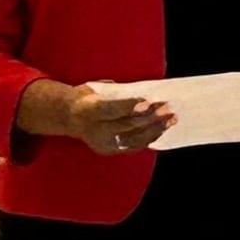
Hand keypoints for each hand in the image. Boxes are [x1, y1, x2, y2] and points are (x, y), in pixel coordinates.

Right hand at [48, 83, 175, 153]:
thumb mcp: (95, 88)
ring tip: (171, 119)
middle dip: (150, 117)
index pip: (113, 109)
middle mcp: (95, 130)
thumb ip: (114, 91)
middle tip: (168, 108)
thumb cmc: (87, 97)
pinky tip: (161, 129)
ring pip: (133, 138)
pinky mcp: (109, 150)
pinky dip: (148, 138)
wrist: (69, 116)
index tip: (149, 101)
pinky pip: (133, 146)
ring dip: (155, 129)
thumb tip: (140, 91)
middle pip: (127, 125)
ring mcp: (102, 143)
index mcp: (89, 110)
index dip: (131, 106)